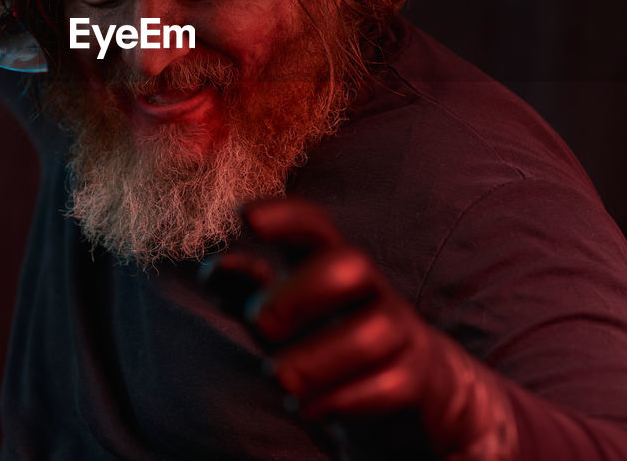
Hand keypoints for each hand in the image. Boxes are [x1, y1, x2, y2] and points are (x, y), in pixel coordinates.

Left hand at [202, 198, 517, 459]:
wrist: (413, 389)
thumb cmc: (332, 340)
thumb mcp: (288, 315)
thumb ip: (251, 290)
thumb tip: (212, 268)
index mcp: (334, 266)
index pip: (316, 227)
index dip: (285, 217)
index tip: (245, 218)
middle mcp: (371, 291)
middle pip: (351, 266)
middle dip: (302, 291)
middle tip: (258, 322)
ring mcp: (398, 334)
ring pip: (372, 333)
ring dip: (316, 357)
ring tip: (277, 376)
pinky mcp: (414, 381)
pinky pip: (389, 384)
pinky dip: (344, 399)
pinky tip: (308, 409)